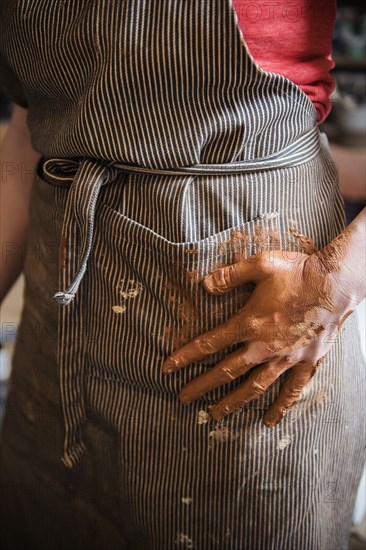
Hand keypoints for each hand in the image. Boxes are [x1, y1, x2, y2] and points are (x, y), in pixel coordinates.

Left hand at [162, 246, 355, 426]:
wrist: (336, 283)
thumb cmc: (298, 272)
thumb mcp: (260, 264)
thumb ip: (230, 275)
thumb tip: (204, 284)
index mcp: (250, 322)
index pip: (210, 344)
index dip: (186, 356)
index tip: (168, 368)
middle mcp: (265, 346)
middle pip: (227, 371)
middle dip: (202, 386)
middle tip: (183, 398)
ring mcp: (286, 357)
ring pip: (255, 386)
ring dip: (233, 402)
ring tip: (216, 415)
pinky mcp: (307, 362)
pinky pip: (292, 389)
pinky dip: (281, 406)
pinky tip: (270, 420)